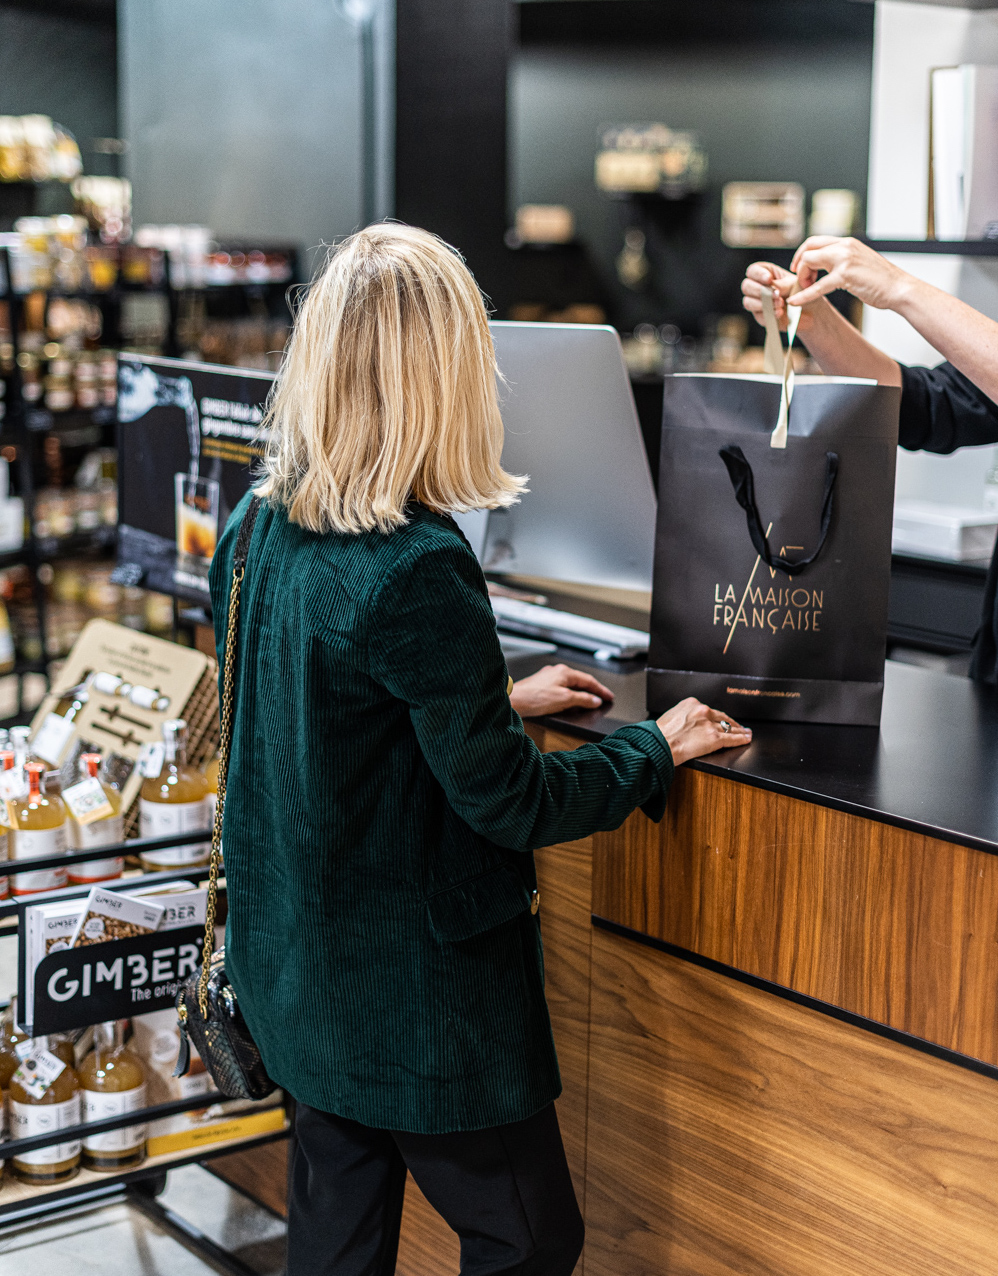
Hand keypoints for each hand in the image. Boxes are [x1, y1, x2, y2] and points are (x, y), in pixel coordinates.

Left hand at [510, 664, 613, 717]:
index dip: (601, 690)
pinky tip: (569, 703)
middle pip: (580, 681)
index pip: (588, 680)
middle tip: (602, 698)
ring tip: (589, 702)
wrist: (514, 700)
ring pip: (570, 685)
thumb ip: (582, 699)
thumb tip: (595, 700)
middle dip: (592, 690)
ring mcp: (548, 678)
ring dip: (580, 693)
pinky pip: (561, 689)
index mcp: (564, 672)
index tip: (609, 697)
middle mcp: (556, 672)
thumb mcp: (564, 700)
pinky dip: (569, 695)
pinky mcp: (541, 685)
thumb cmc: (534, 698)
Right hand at [655, 698, 751, 765]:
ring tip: (746, 732)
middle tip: (739, 726)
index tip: (721, 719)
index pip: (710, 710)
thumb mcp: (670, 716)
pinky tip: (747, 738)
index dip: (718, 716)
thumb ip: (683, 716)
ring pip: (729, 727)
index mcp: (691, 703)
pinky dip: (741, 738)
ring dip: (740, 730)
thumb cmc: (659, 735)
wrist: (659, 744)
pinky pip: (732, 738)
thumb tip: (687, 723)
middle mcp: (703, 711)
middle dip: (731, 722)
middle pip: (722, 717)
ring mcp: (709, 725)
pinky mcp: (714, 738)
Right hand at [741, 261, 799, 329]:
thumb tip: (771, 288)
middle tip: (776, 294)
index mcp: (765, 273)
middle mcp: (757, 287)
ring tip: (781, 304)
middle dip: (760, 290)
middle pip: (746, 286)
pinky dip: (769, 314)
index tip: (768, 279)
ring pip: (748, 302)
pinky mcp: (761, 316)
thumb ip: (782, 285)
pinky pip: (758, 316)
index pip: (752, 270)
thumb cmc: (802, 293)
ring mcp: (757, 303)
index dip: (757, 274)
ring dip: (763, 303)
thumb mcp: (794, 284)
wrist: (810, 311)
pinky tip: (780, 313)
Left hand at [788, 236, 911, 310]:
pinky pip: (817, 286)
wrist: (899, 288)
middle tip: (799, 279)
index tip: (799, 267)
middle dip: (799, 263)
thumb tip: (830, 265)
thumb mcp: (860, 261)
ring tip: (805, 288)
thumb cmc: (881, 280)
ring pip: (809, 261)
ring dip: (802, 277)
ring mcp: (844, 259)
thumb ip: (844, 259)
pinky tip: (795, 302)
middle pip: (809, 247)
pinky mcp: (845, 275)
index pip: (816, 240)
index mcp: (848, 242)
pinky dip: (803, 295)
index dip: (802, 253)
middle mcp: (845, 246)